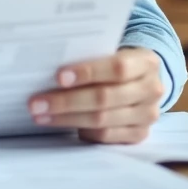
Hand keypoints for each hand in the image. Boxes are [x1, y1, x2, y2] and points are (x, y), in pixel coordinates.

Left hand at [27, 47, 163, 143]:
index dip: (87, 72)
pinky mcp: (140, 134)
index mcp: (146, 61)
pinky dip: (81, 130)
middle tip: (36, 102)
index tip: (58, 77)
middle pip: (105, 98)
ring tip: (40, 115)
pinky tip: (61, 124)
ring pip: (102, 120)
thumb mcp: (110, 52)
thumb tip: (46, 67)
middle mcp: (151, 89)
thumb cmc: (114, 62)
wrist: (140, 80)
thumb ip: (88, 56)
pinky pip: (106, 136)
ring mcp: (147, 114)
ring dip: (66, 118)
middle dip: (66, 101)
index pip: (117, 68)